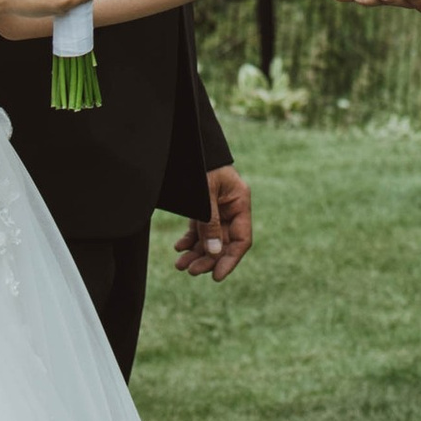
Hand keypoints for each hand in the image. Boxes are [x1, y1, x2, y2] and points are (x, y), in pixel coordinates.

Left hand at [176, 163, 252, 278]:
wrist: (189, 144)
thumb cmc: (200, 163)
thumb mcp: (205, 193)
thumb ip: (210, 222)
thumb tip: (214, 252)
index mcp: (240, 202)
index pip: (241, 240)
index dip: (230, 260)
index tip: (216, 276)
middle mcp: (231, 207)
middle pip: (224, 243)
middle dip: (207, 259)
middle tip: (191, 271)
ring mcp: (217, 208)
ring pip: (210, 238)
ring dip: (196, 253)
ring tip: (180, 265)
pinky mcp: (203, 206)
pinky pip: (199, 229)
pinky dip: (190, 240)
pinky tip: (179, 248)